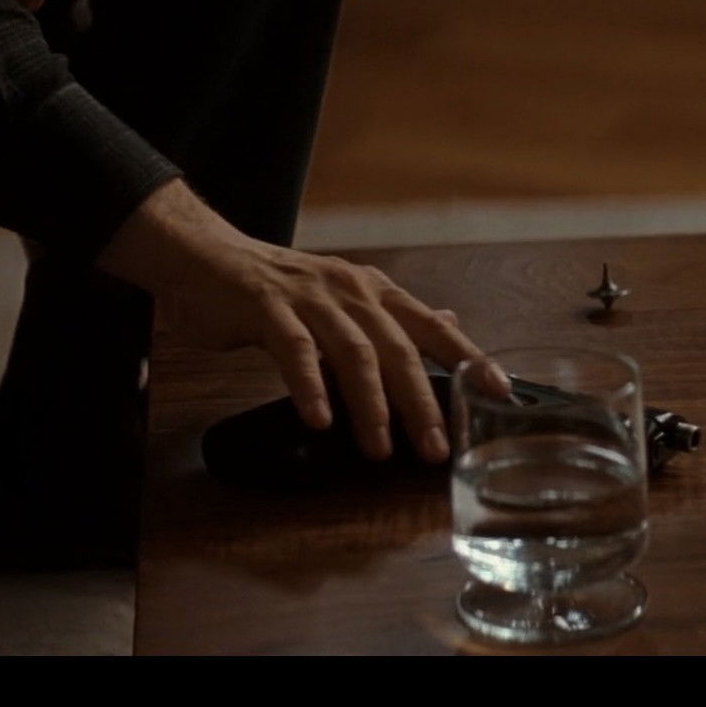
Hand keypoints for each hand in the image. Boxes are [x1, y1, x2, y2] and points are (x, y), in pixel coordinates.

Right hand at [98, 180, 504, 463]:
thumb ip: (394, 319)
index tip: (499, 391)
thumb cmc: (276, 289)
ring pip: (354, 353)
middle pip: (399, 349)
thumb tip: (450, 324)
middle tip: (436, 447)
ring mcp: (310, 297)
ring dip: (371, 405)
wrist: (206, 257)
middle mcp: (351, 291)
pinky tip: (320, 420)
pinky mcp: (266, 307)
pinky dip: (311, 386)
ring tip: (380, 448)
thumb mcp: (344, 299)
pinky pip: (295, 350)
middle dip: (422, 402)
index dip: (469, 358)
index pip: (434, 327)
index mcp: (375, 291)